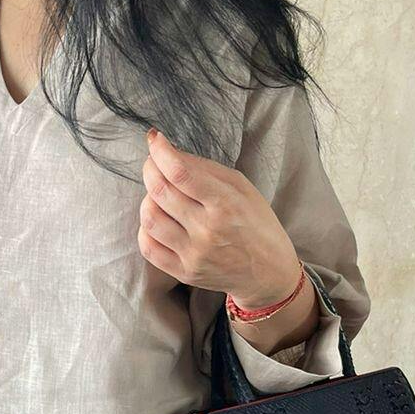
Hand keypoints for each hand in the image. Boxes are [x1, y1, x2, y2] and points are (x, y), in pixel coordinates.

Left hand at [138, 127, 300, 305]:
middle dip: (150, 168)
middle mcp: (208, 231)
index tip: (155, 140)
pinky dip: (146, 227)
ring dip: (147, 198)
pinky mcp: (184, 272)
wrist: (268, 273)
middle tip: (153, 162)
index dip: (161, 151)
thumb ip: (206, 168)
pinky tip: (159, 219)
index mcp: (226, 204)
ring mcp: (194, 254)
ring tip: (159, 194)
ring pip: (149, 218)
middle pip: (160, 191)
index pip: (180, 172)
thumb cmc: (256, 224)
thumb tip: (169, 152)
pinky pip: (148, 246)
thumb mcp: (242, 188)